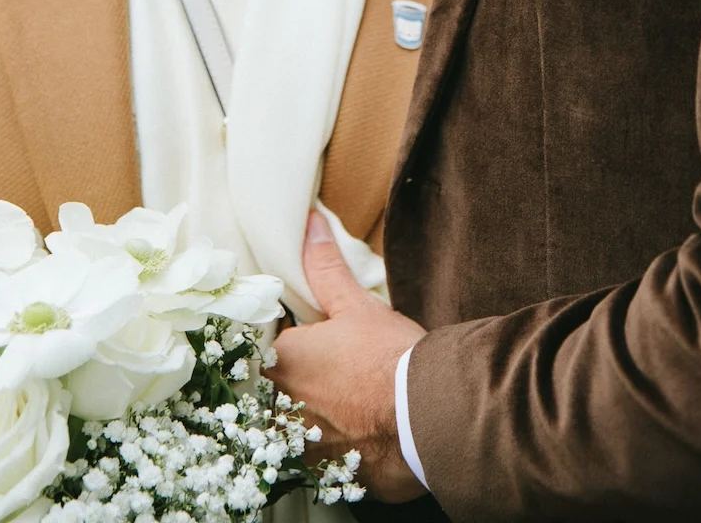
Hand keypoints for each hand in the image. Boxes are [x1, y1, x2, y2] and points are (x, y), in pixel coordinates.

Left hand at [271, 209, 427, 502]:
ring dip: (322, 415)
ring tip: (358, 401)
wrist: (426, 418)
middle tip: (347, 369)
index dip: (300, 342)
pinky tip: (366, 431)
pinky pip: (327, 457)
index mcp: (281, 362)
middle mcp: (281, 409)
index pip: (274, 348)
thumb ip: (325, 268)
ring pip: (303, 425)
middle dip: (309, 379)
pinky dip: (342, 445)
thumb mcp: (357, 305)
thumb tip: (309, 224)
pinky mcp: (329, 476)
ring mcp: (303, 448)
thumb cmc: (388, 358)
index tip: (325, 343)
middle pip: (284, 388)